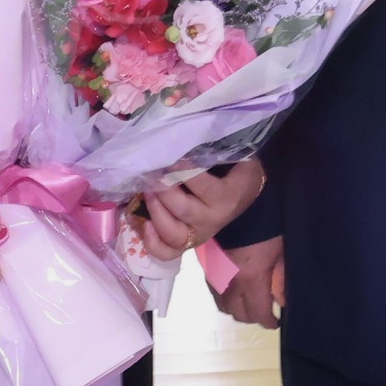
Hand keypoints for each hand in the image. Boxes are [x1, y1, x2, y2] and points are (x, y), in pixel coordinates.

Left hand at [137, 160, 266, 255]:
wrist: (244, 198)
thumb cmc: (236, 172)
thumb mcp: (238, 158)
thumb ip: (218, 148)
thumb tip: (189, 132)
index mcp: (226, 197)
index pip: (202, 186)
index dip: (183, 171)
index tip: (170, 157)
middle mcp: (211, 220)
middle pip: (182, 209)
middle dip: (162, 189)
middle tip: (150, 172)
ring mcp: (197, 235)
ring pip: (172, 234)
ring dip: (154, 212)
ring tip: (145, 192)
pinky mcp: (185, 244)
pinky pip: (166, 252)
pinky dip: (151, 242)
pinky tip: (141, 222)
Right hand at [214, 233, 286, 326]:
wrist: (238, 203)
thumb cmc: (267, 226)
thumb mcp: (281, 252)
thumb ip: (283, 278)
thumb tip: (285, 301)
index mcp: (251, 279)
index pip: (258, 312)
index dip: (268, 321)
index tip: (277, 322)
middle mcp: (230, 282)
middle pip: (238, 314)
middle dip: (253, 317)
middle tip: (264, 312)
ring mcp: (216, 275)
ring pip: (224, 306)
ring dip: (237, 309)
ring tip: (250, 302)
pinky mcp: (208, 268)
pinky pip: (215, 293)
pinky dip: (226, 297)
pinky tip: (236, 290)